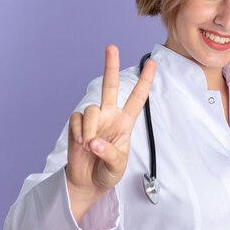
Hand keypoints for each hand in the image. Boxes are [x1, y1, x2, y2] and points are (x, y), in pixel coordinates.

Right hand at [65, 45, 155, 212]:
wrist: (87, 182)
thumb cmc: (107, 172)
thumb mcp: (116, 166)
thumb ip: (108, 153)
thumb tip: (94, 141)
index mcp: (125, 123)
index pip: (137, 98)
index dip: (145, 81)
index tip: (153, 63)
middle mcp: (109, 116)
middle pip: (110, 87)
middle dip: (110, 66)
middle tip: (111, 47)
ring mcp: (93, 120)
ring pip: (91, 109)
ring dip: (90, 128)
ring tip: (89, 145)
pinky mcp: (77, 125)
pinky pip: (76, 119)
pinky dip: (78, 131)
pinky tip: (80, 143)